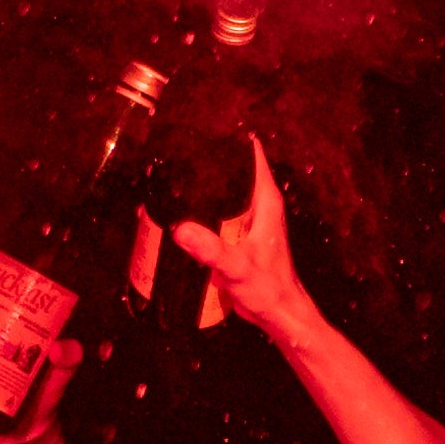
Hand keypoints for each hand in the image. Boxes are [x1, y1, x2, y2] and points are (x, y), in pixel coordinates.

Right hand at [165, 153, 305, 331]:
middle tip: (170, 156)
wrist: (279, 314)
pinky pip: (216, 212)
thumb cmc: (267, 288)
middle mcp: (258, 203)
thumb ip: (212, 250)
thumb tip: (181, 230)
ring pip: (222, 191)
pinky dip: (199, 208)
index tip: (200, 129)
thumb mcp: (238, 267)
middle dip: (205, 161)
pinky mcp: (237, 234)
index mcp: (265, 200)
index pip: (250, 154)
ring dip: (199, 186)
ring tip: (165, 178)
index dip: (228, 139)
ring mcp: (248, 218)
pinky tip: (174, 210)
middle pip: (231, 170)